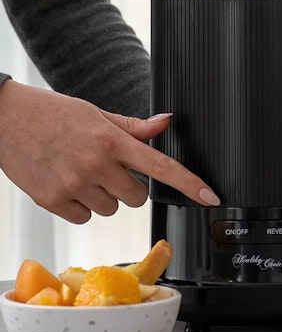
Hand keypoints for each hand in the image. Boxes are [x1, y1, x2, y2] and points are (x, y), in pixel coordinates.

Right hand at [0, 80, 219, 222]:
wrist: (4, 118)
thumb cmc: (53, 113)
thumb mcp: (97, 114)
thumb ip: (133, 126)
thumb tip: (166, 123)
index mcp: (111, 140)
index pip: (160, 166)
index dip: (189, 183)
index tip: (210, 197)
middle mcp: (96, 164)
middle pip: (138, 198)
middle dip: (130, 187)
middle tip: (108, 169)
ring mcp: (73, 184)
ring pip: (112, 209)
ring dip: (104, 197)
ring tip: (82, 173)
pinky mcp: (52, 201)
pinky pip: (84, 218)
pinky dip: (81, 206)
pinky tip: (66, 183)